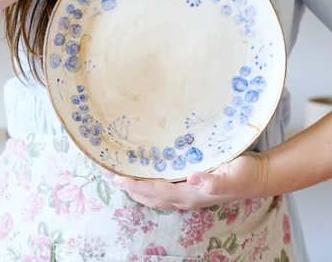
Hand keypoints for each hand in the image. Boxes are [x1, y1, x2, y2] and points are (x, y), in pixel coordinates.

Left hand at [115, 152, 270, 210]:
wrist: (260, 176)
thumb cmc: (245, 173)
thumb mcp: (231, 174)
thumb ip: (212, 179)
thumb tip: (192, 178)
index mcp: (191, 194)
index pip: (156, 191)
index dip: (136, 185)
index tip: (117, 177)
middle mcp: (187, 197)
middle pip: (151, 196)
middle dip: (130, 187)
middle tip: (110, 175)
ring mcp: (190, 193)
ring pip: (156, 195)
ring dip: (138, 188)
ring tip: (121, 178)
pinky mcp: (194, 186)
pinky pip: (165, 189)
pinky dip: (150, 185)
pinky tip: (147, 176)